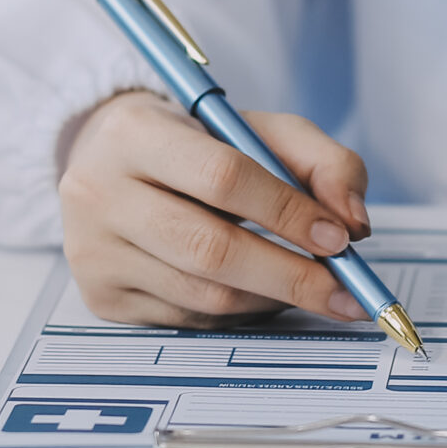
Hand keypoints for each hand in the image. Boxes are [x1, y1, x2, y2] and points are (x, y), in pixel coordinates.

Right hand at [59, 90, 373, 328]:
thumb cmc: (193, 143)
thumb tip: (352, 222)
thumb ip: (320, 160)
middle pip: (210, 249)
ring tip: (309, 287)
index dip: (288, 212)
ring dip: (271, 298)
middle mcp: (98, 193)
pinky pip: (189, 320)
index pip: (222, 177)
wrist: (107, 162)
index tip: (339, 239)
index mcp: (134, 132)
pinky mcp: (101, 298)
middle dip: (290, 275)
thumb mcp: (256, 128)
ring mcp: (94, 252)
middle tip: (345, 292)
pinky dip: (238, 313)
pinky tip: (260, 293)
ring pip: (203, 295)